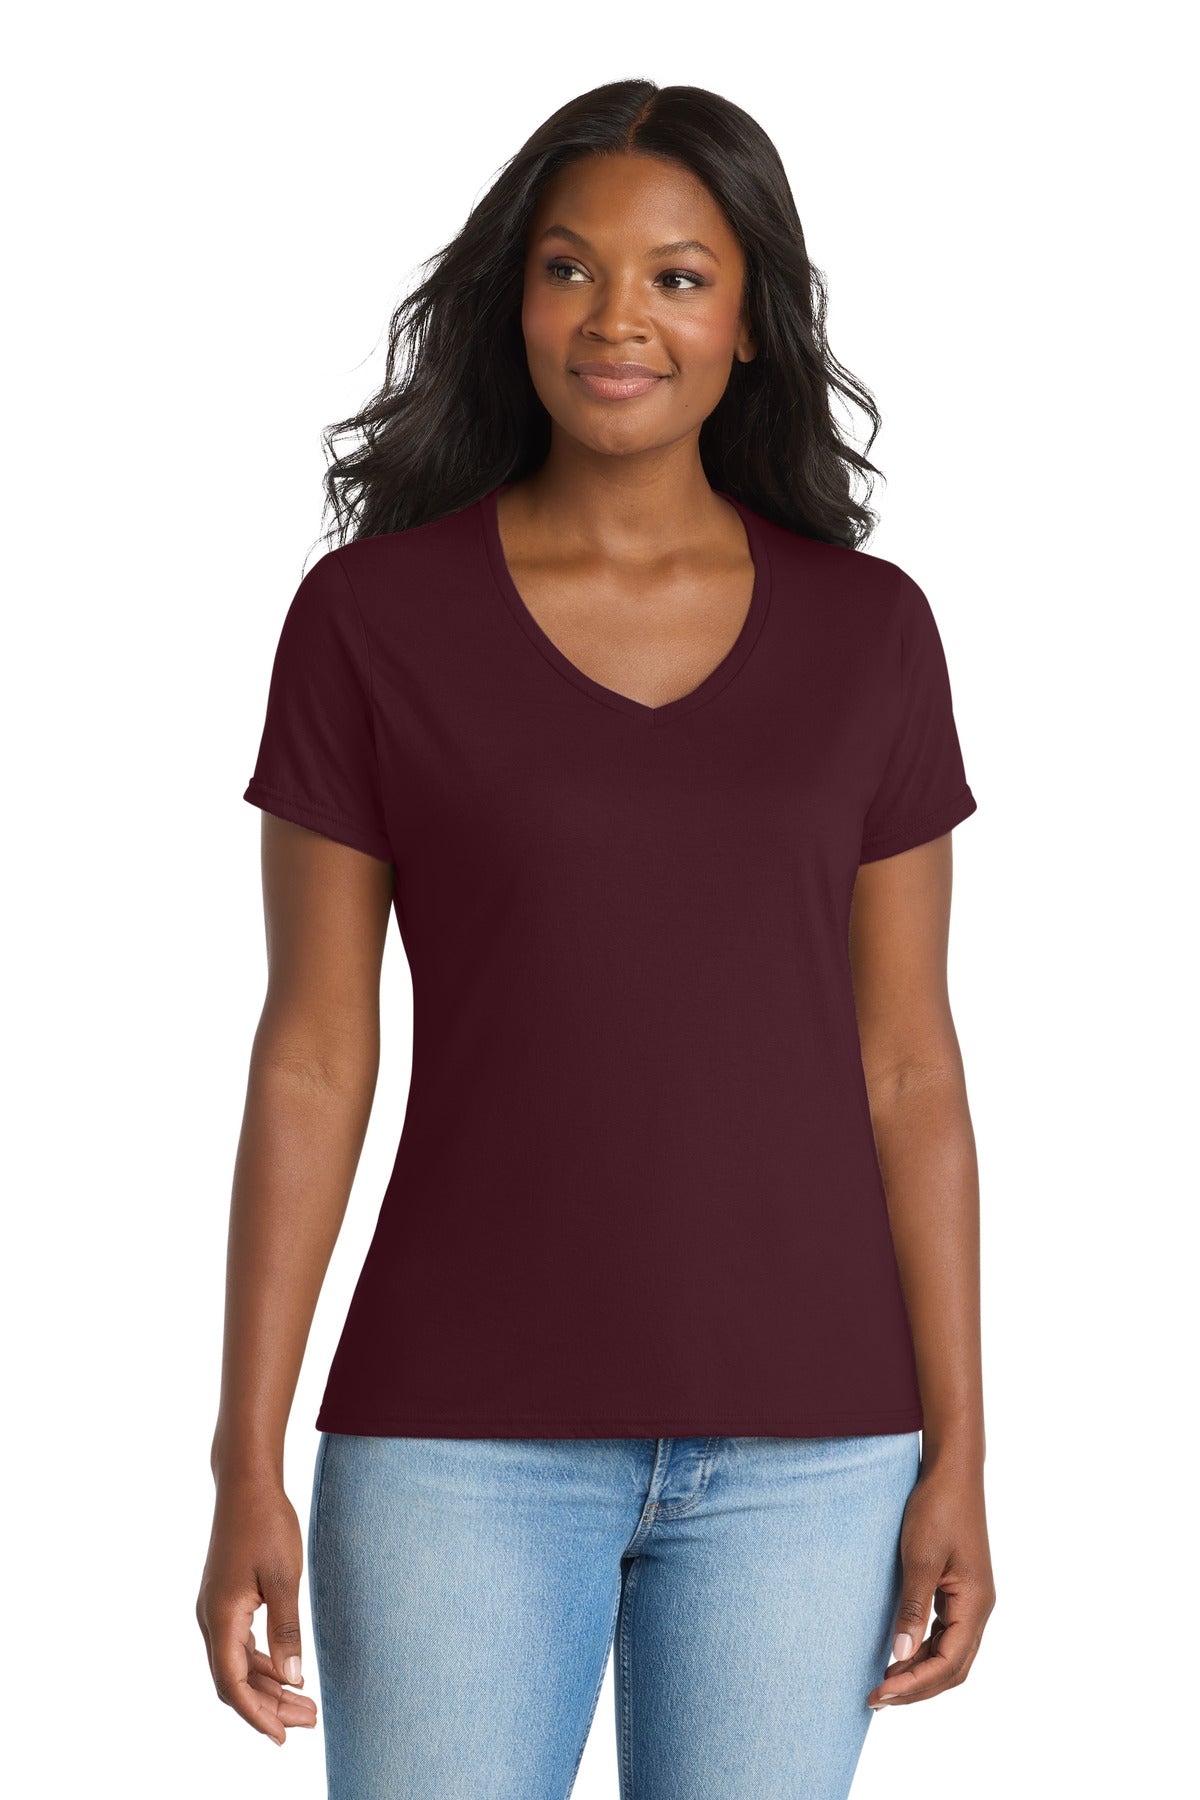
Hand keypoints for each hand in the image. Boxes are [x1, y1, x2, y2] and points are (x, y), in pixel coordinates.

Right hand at [196, 1475, 317, 1745]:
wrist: (245, 1484)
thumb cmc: (266, 1523)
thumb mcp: (283, 1577)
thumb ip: (287, 1629)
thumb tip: (294, 1679)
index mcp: (220, 1616)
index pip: (233, 1683)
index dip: (256, 1715)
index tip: (282, 1737)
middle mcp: (210, 1618)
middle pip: (234, 1679)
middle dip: (268, 1706)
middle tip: (308, 1721)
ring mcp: (214, 1609)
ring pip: (237, 1664)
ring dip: (267, 1686)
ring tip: (305, 1704)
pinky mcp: (224, 1599)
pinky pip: (239, 1645)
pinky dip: (262, 1663)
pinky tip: (287, 1672)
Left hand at [866, 1459, 994, 1708]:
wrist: (952, 1471)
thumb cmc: (937, 1508)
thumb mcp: (920, 1557)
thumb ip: (913, 1607)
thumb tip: (900, 1654)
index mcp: (975, 1604)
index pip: (948, 1663)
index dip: (915, 1684)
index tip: (881, 1693)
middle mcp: (979, 1608)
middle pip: (953, 1668)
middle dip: (917, 1687)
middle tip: (877, 1698)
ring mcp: (971, 1600)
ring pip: (950, 1654)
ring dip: (920, 1672)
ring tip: (884, 1683)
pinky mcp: (959, 1590)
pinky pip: (945, 1633)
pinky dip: (923, 1650)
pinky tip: (899, 1652)